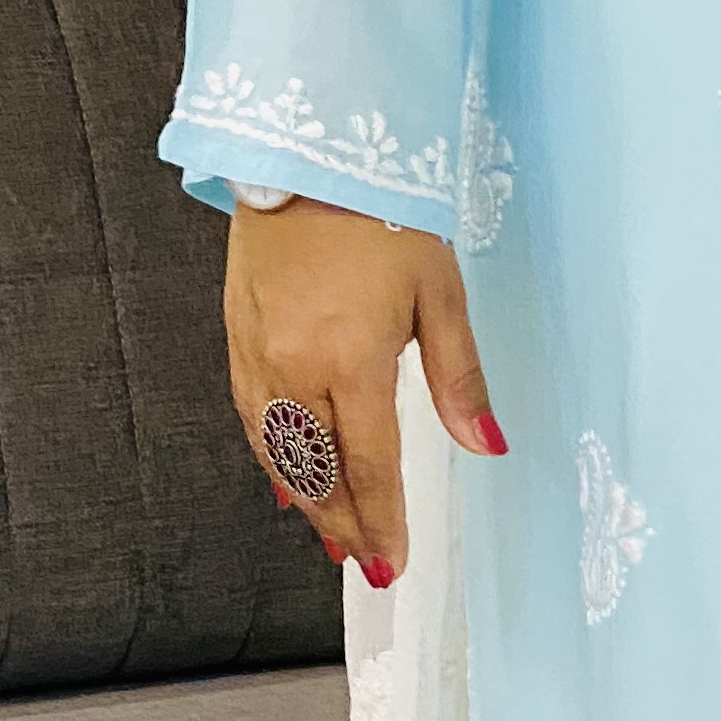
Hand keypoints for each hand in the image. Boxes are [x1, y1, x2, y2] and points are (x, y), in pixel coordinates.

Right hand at [224, 197, 502, 585]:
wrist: (305, 155)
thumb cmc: (380, 215)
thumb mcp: (441, 294)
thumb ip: (459, 378)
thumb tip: (485, 444)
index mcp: (352, 362)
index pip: (371, 467)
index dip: (383, 522)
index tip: (393, 561)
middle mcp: (295, 369)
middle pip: (320, 472)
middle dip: (346, 525)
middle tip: (366, 564)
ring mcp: (257, 355)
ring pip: (279, 454)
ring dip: (308, 501)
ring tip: (332, 536)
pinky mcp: (235, 336)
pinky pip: (251, 418)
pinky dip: (271, 459)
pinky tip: (286, 481)